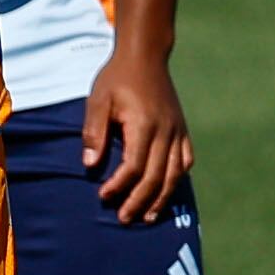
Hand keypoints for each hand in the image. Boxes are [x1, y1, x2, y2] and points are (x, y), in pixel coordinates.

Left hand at [80, 46, 192, 221]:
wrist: (145, 56)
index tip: (103, 196)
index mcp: (144, 124)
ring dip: (161, 198)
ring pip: (174, 173)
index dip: (118, 185)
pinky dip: (177, 178)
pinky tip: (167, 191)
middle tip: (124, 218)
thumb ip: (94, 132)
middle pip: (155, 176)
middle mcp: (166, 131)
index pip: (133, 166)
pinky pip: (185, 160)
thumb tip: (89, 165)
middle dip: (139, 201)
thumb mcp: (98, 100)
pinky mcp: (182, 129)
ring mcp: (177, 131)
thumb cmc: (117, 78)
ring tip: (149, 217)